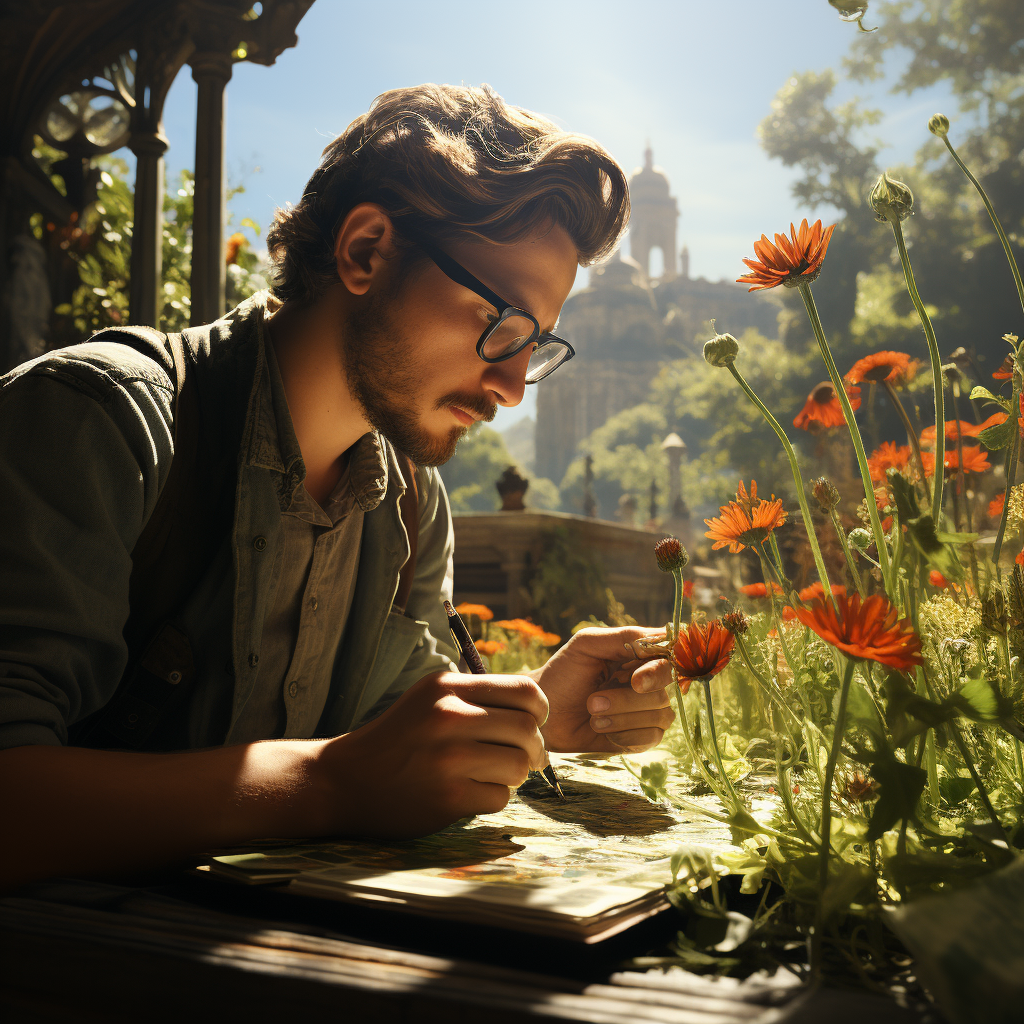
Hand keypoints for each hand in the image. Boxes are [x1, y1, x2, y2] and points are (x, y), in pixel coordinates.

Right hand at [316, 670, 547, 838]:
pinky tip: (472, 793)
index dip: (540, 711)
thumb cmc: (399, 738)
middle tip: (526, 759)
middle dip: (535, 748)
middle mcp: (448, 716)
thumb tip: (536, 710)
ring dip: (516, 775)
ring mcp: (448, 758)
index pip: (523, 690)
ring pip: (519, 765)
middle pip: (527, 729)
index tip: (534, 724)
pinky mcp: (447, 797)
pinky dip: (494, 798)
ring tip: (496, 775)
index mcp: (448, 687)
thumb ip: (476, 696)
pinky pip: (500, 797)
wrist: (345, 779)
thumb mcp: (430, 698)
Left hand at [534, 626, 673, 753]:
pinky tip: (602, 730)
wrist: (543, 713)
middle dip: (630, 699)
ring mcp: (646, 710)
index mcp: (638, 656)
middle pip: (666, 689)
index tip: (635, 681)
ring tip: (592, 714)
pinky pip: (652, 737)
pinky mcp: (640, 737)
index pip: (668, 658)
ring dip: (623, 717)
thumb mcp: (587, 644)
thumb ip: (624, 637)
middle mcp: (647, 682)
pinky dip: (626, 735)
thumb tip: (665, 635)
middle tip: (594, 701)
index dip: (658, 670)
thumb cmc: (563, 674)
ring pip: (661, 714)